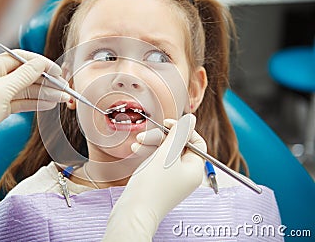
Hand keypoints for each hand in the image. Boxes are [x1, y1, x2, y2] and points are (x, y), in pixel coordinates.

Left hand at [0, 50, 69, 180]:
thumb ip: (24, 76)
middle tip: (64, 88)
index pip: (21, 59)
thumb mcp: (1, 91)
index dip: (41, 64)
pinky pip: (22, 102)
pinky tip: (49, 105)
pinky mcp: (1, 109)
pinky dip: (36, 103)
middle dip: (46, 81)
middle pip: (26, 75)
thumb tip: (41, 63)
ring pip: (27, 90)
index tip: (57, 71)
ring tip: (62, 98)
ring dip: (44, 93)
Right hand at [103, 114, 204, 240]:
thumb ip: (179, 134)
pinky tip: (136, 150)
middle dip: (161, 137)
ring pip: (165, 153)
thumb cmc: (151, 186)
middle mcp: (186, 174)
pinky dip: (148, 154)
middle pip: (178, 146)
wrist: (133, 212)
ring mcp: (172, 179)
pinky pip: (157, 162)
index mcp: (194, 169)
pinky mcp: (160, 181)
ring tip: (137, 142)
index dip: (183, 131)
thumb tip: (191, 119)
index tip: (167, 124)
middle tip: (146, 134)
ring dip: (151, 144)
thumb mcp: (166, 154)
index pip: (196, 142)